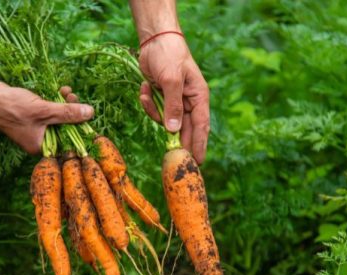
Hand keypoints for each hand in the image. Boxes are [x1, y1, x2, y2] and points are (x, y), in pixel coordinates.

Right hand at [0, 80, 93, 153]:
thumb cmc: (12, 107)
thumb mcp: (44, 111)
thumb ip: (68, 113)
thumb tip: (90, 113)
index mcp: (40, 146)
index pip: (67, 142)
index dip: (79, 129)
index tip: (88, 116)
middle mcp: (38, 140)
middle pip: (64, 128)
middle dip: (72, 112)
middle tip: (75, 98)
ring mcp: (34, 127)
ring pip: (58, 117)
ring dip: (65, 104)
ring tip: (68, 91)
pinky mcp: (32, 115)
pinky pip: (49, 110)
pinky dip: (55, 101)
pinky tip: (61, 90)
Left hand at [138, 34, 209, 163]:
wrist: (154, 39)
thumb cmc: (169, 55)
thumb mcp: (171, 80)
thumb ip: (173, 106)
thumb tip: (173, 130)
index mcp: (198, 97)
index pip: (201, 126)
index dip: (199, 145)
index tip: (197, 163)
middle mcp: (189, 102)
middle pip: (184, 129)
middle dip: (175, 140)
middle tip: (172, 160)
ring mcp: (174, 101)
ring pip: (166, 121)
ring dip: (154, 112)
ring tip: (148, 92)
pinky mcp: (161, 98)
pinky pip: (154, 110)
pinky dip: (147, 102)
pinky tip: (144, 87)